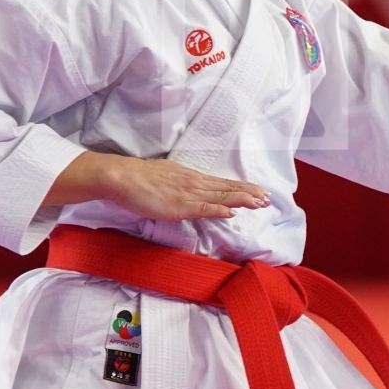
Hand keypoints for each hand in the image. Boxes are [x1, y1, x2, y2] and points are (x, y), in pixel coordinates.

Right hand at [47, 153, 271, 221]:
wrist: (120, 176)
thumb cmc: (138, 179)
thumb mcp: (167, 178)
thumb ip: (182, 186)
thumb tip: (194, 193)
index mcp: (191, 178)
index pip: (221, 184)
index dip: (241, 188)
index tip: (258, 191)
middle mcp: (193, 183)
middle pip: (225, 189)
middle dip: (248, 193)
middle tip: (268, 198)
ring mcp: (186, 194)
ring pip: (219, 197)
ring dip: (240, 200)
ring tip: (258, 202)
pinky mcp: (177, 205)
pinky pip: (201, 208)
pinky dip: (217, 210)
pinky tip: (230, 212)